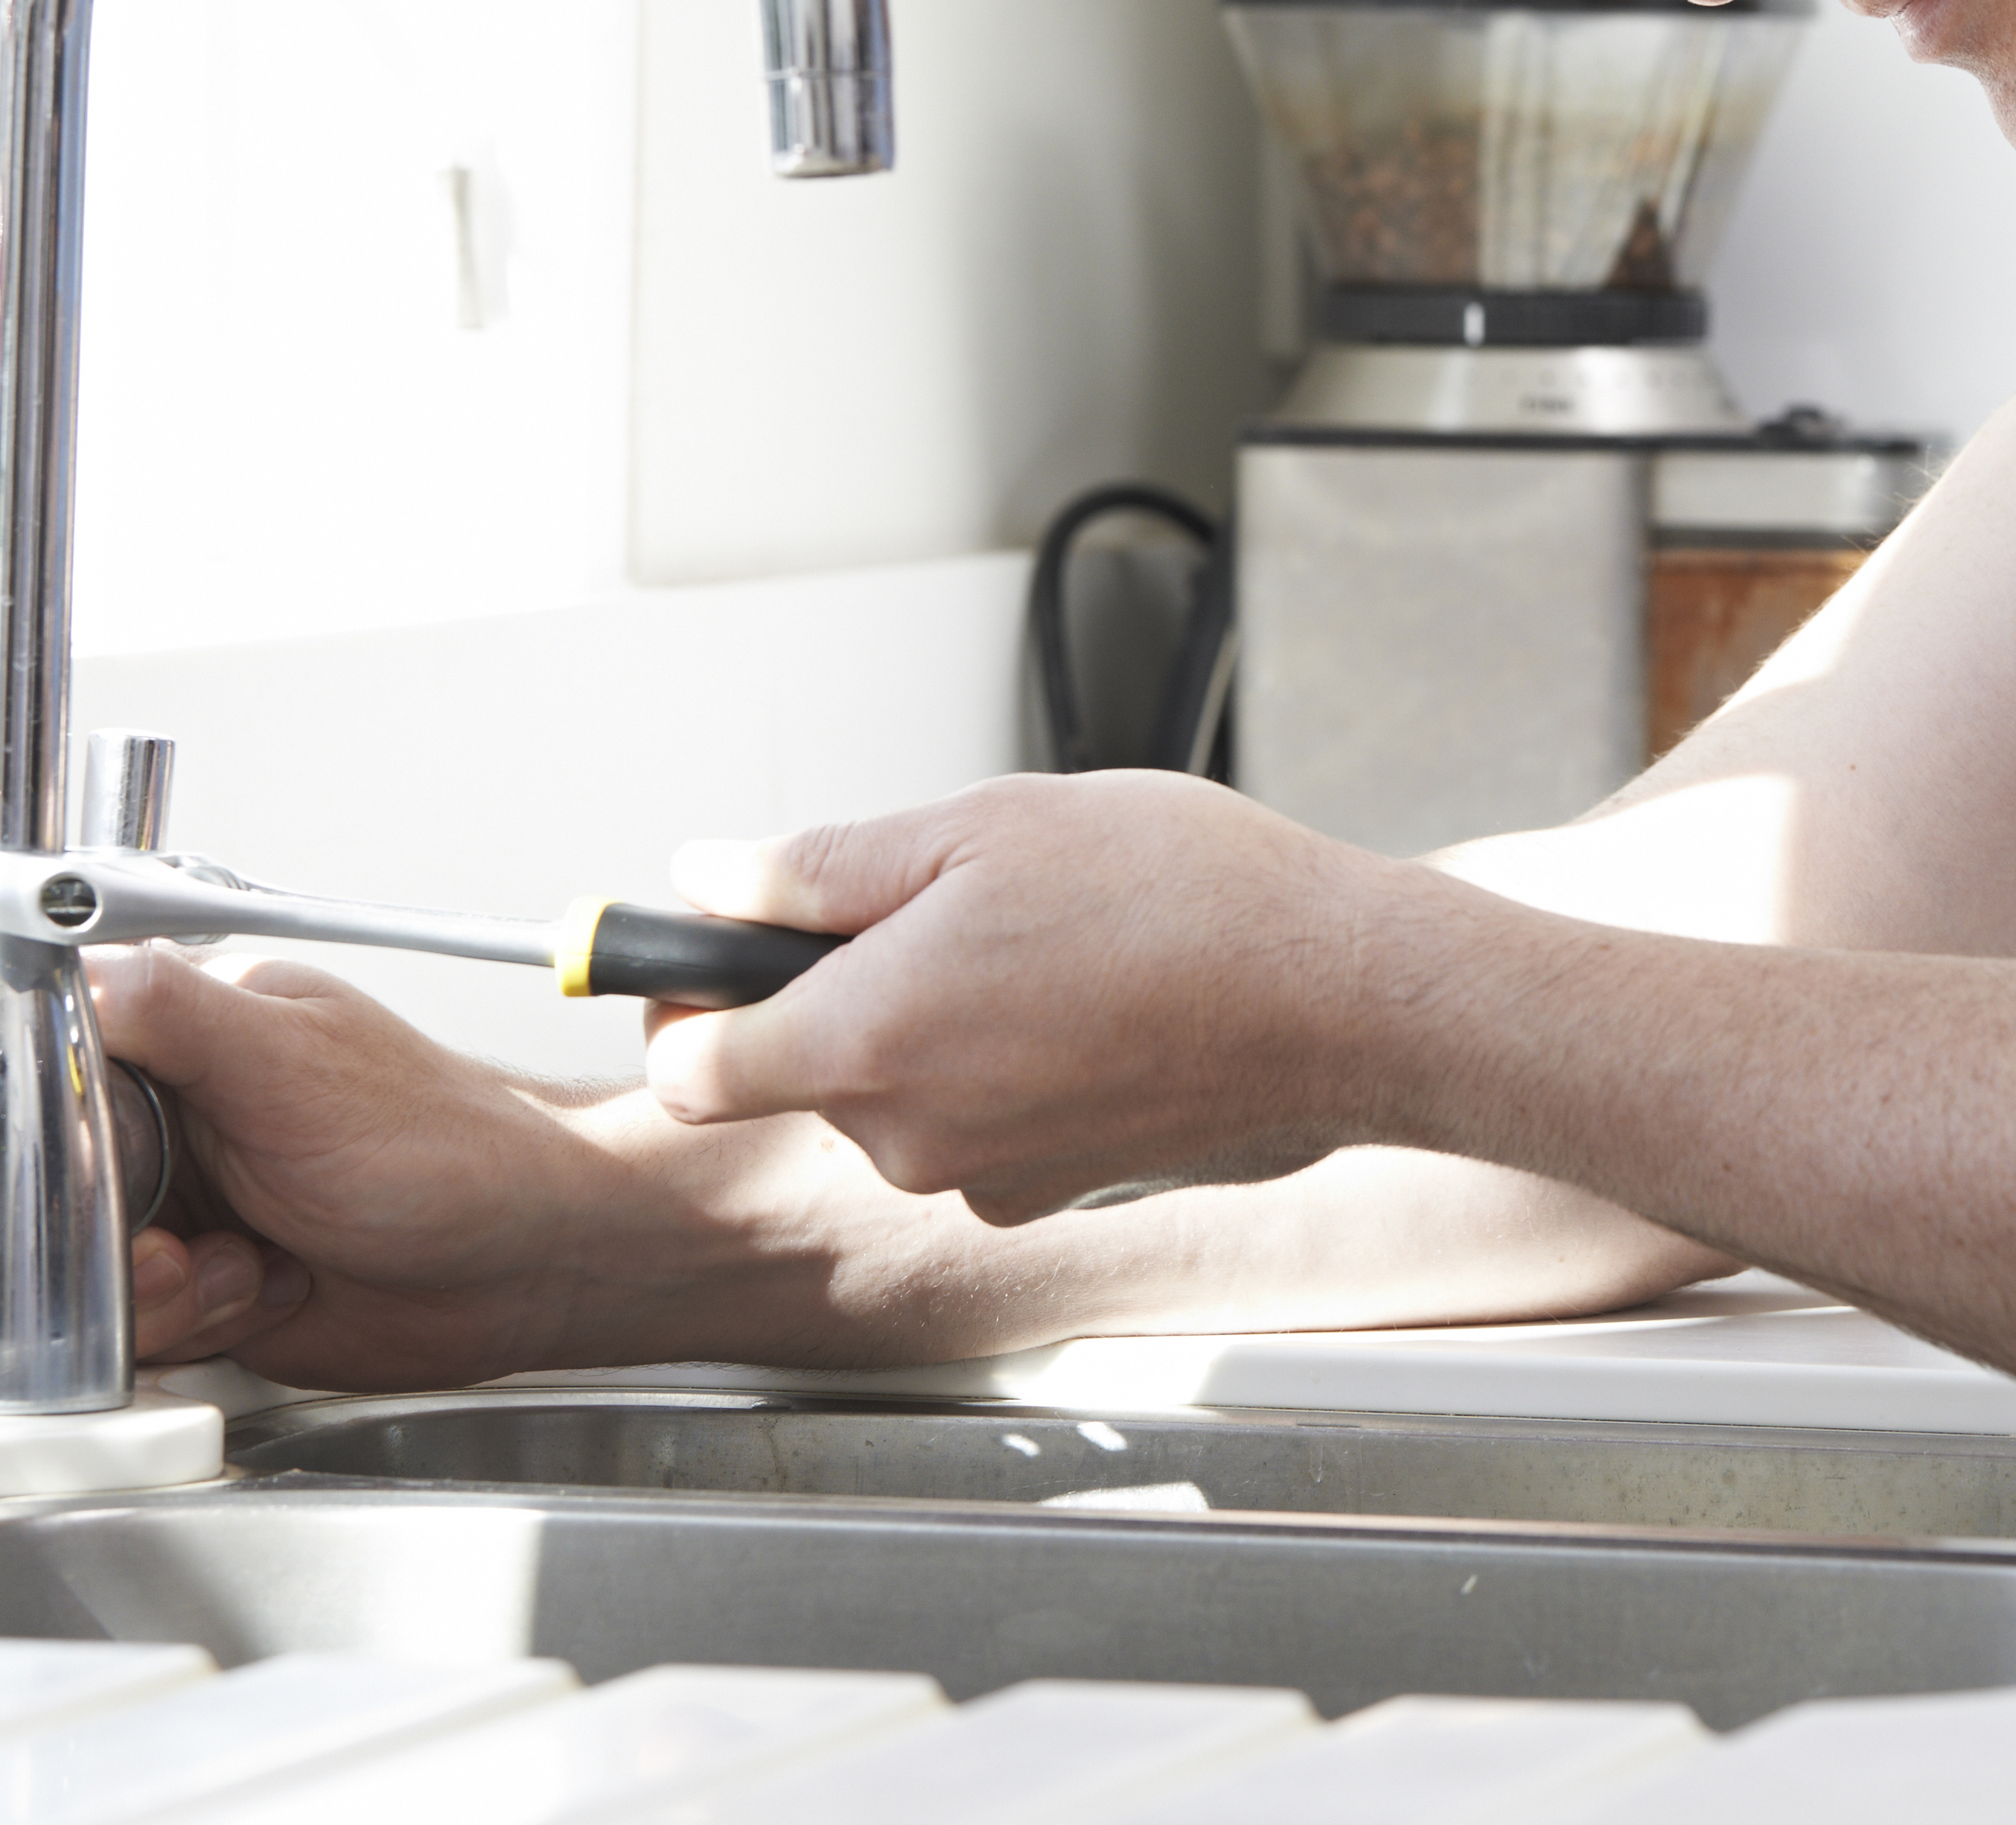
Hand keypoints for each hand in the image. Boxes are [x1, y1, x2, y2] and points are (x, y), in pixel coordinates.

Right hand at [0, 941, 650, 1385]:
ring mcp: (175, 1200)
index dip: (3, 1086)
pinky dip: (186, 1323)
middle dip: (82, 1222)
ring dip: (149, 1285)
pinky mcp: (193, 1286)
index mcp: (175, 1025)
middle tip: (164, 1232)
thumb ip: (168, 1009)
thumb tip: (60, 964)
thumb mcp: (291, 1059)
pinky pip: (124, 1327)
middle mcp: (163, 1111)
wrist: (521, 1257)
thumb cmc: (442, 1141)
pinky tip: (260, 1294)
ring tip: (240, 1263)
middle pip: (23, 1170)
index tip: (41, 1136)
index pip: (24, 1028)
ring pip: (67, 1265)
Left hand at [645, 772, 1399, 1223]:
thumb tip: (712, 882)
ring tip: (1037, 939)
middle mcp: (910, 1137)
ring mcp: (984, 1176)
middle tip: (940, 900)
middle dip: (839, 988)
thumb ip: (820, 867)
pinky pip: (978, 1123)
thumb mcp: (979, 825)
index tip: (708, 950)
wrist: (1335, 995)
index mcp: (865, 1042)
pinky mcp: (1054, 1190)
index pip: (689, 1069)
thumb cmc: (1179, 898)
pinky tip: (1084, 997)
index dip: (680, 1003)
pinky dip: (1003, 1065)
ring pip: (898, 1094)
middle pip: (802, 1072)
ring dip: (931, 1020)